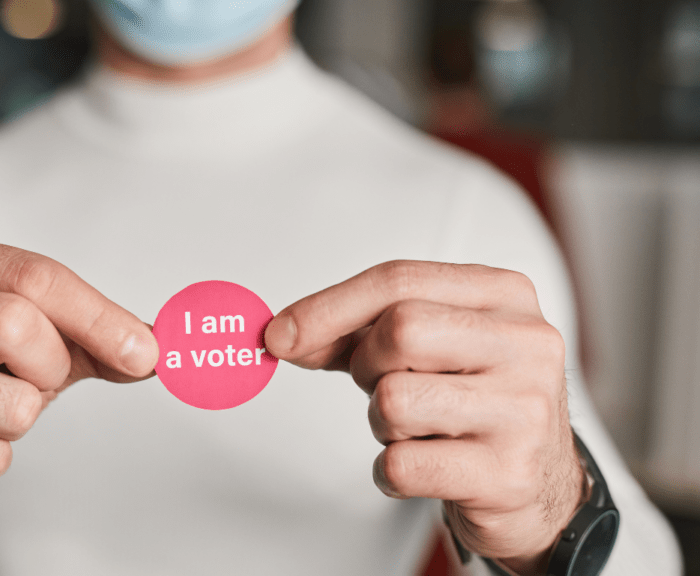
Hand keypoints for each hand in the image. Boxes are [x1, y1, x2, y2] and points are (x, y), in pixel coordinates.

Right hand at [0, 233, 157, 515]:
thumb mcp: (36, 337)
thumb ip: (97, 336)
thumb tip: (167, 348)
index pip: (36, 276)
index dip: (99, 317)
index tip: (147, 353)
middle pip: (19, 327)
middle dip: (48, 368)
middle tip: (29, 379)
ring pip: (13, 406)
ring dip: (18, 420)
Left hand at [265, 261, 582, 574]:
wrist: (540, 487)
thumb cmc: (473, 403)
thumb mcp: (427, 348)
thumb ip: (357, 330)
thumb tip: (282, 333)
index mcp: (504, 296)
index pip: (398, 280)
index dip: (327, 307)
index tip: (279, 334)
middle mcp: (527, 344)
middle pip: (398, 330)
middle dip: (367, 365)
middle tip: (384, 387)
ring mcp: (523, 410)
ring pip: (394, 399)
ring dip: (381, 422)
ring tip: (418, 429)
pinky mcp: (507, 474)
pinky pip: (400, 463)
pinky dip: (390, 471)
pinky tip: (426, 467)